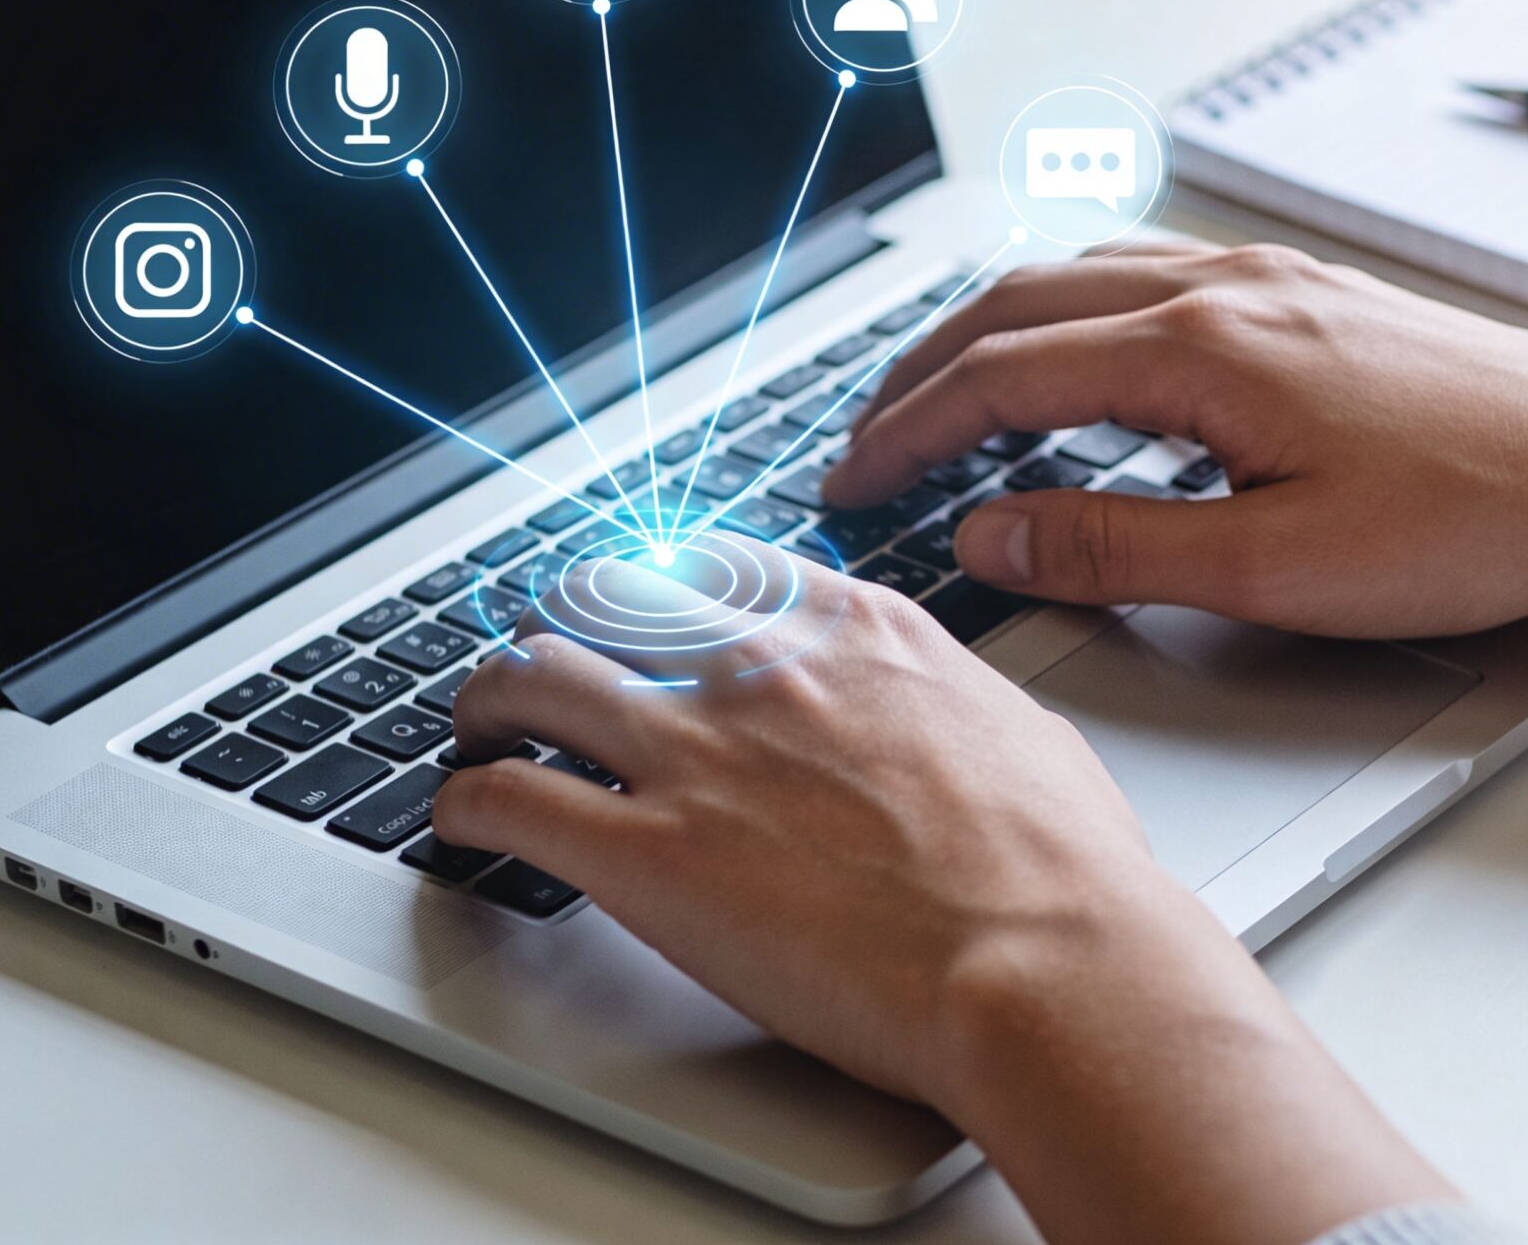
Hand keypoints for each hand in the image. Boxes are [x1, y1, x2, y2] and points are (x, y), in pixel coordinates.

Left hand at [431, 551, 1454, 1242]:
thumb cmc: (1064, 873)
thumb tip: (967, 726)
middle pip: (608, 595)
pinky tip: (463, 821)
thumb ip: (964, 711)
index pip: (724, 564)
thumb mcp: (1028, 738)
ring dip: (490, 698)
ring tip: (479, 726)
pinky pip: (506, 797)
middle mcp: (764, 670)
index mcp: (860, 633)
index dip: (668, 585)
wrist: (1045, 961)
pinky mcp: (645, 854)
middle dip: (566, 624)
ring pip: (530, 674)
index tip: (653, 610)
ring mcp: (696, 753)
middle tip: (552, 663)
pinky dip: (464, 803)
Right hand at [824, 242, 1527, 637]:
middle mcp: (1229, 289)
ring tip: (946, 398)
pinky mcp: (1315, 299)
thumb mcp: (1276, 568)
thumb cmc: (1476, 521)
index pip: (1002, 377)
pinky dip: (1075, 316)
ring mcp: (1276, 283)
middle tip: (865, 440)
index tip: (851, 480)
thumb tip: (991, 531)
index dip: (908, 432)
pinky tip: (1084, 361)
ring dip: (996, 333)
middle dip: (924, 373)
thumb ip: (1115, 546)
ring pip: (1084, 277)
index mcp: (1203, 349)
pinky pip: (1151, 279)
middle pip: (1022, 305)